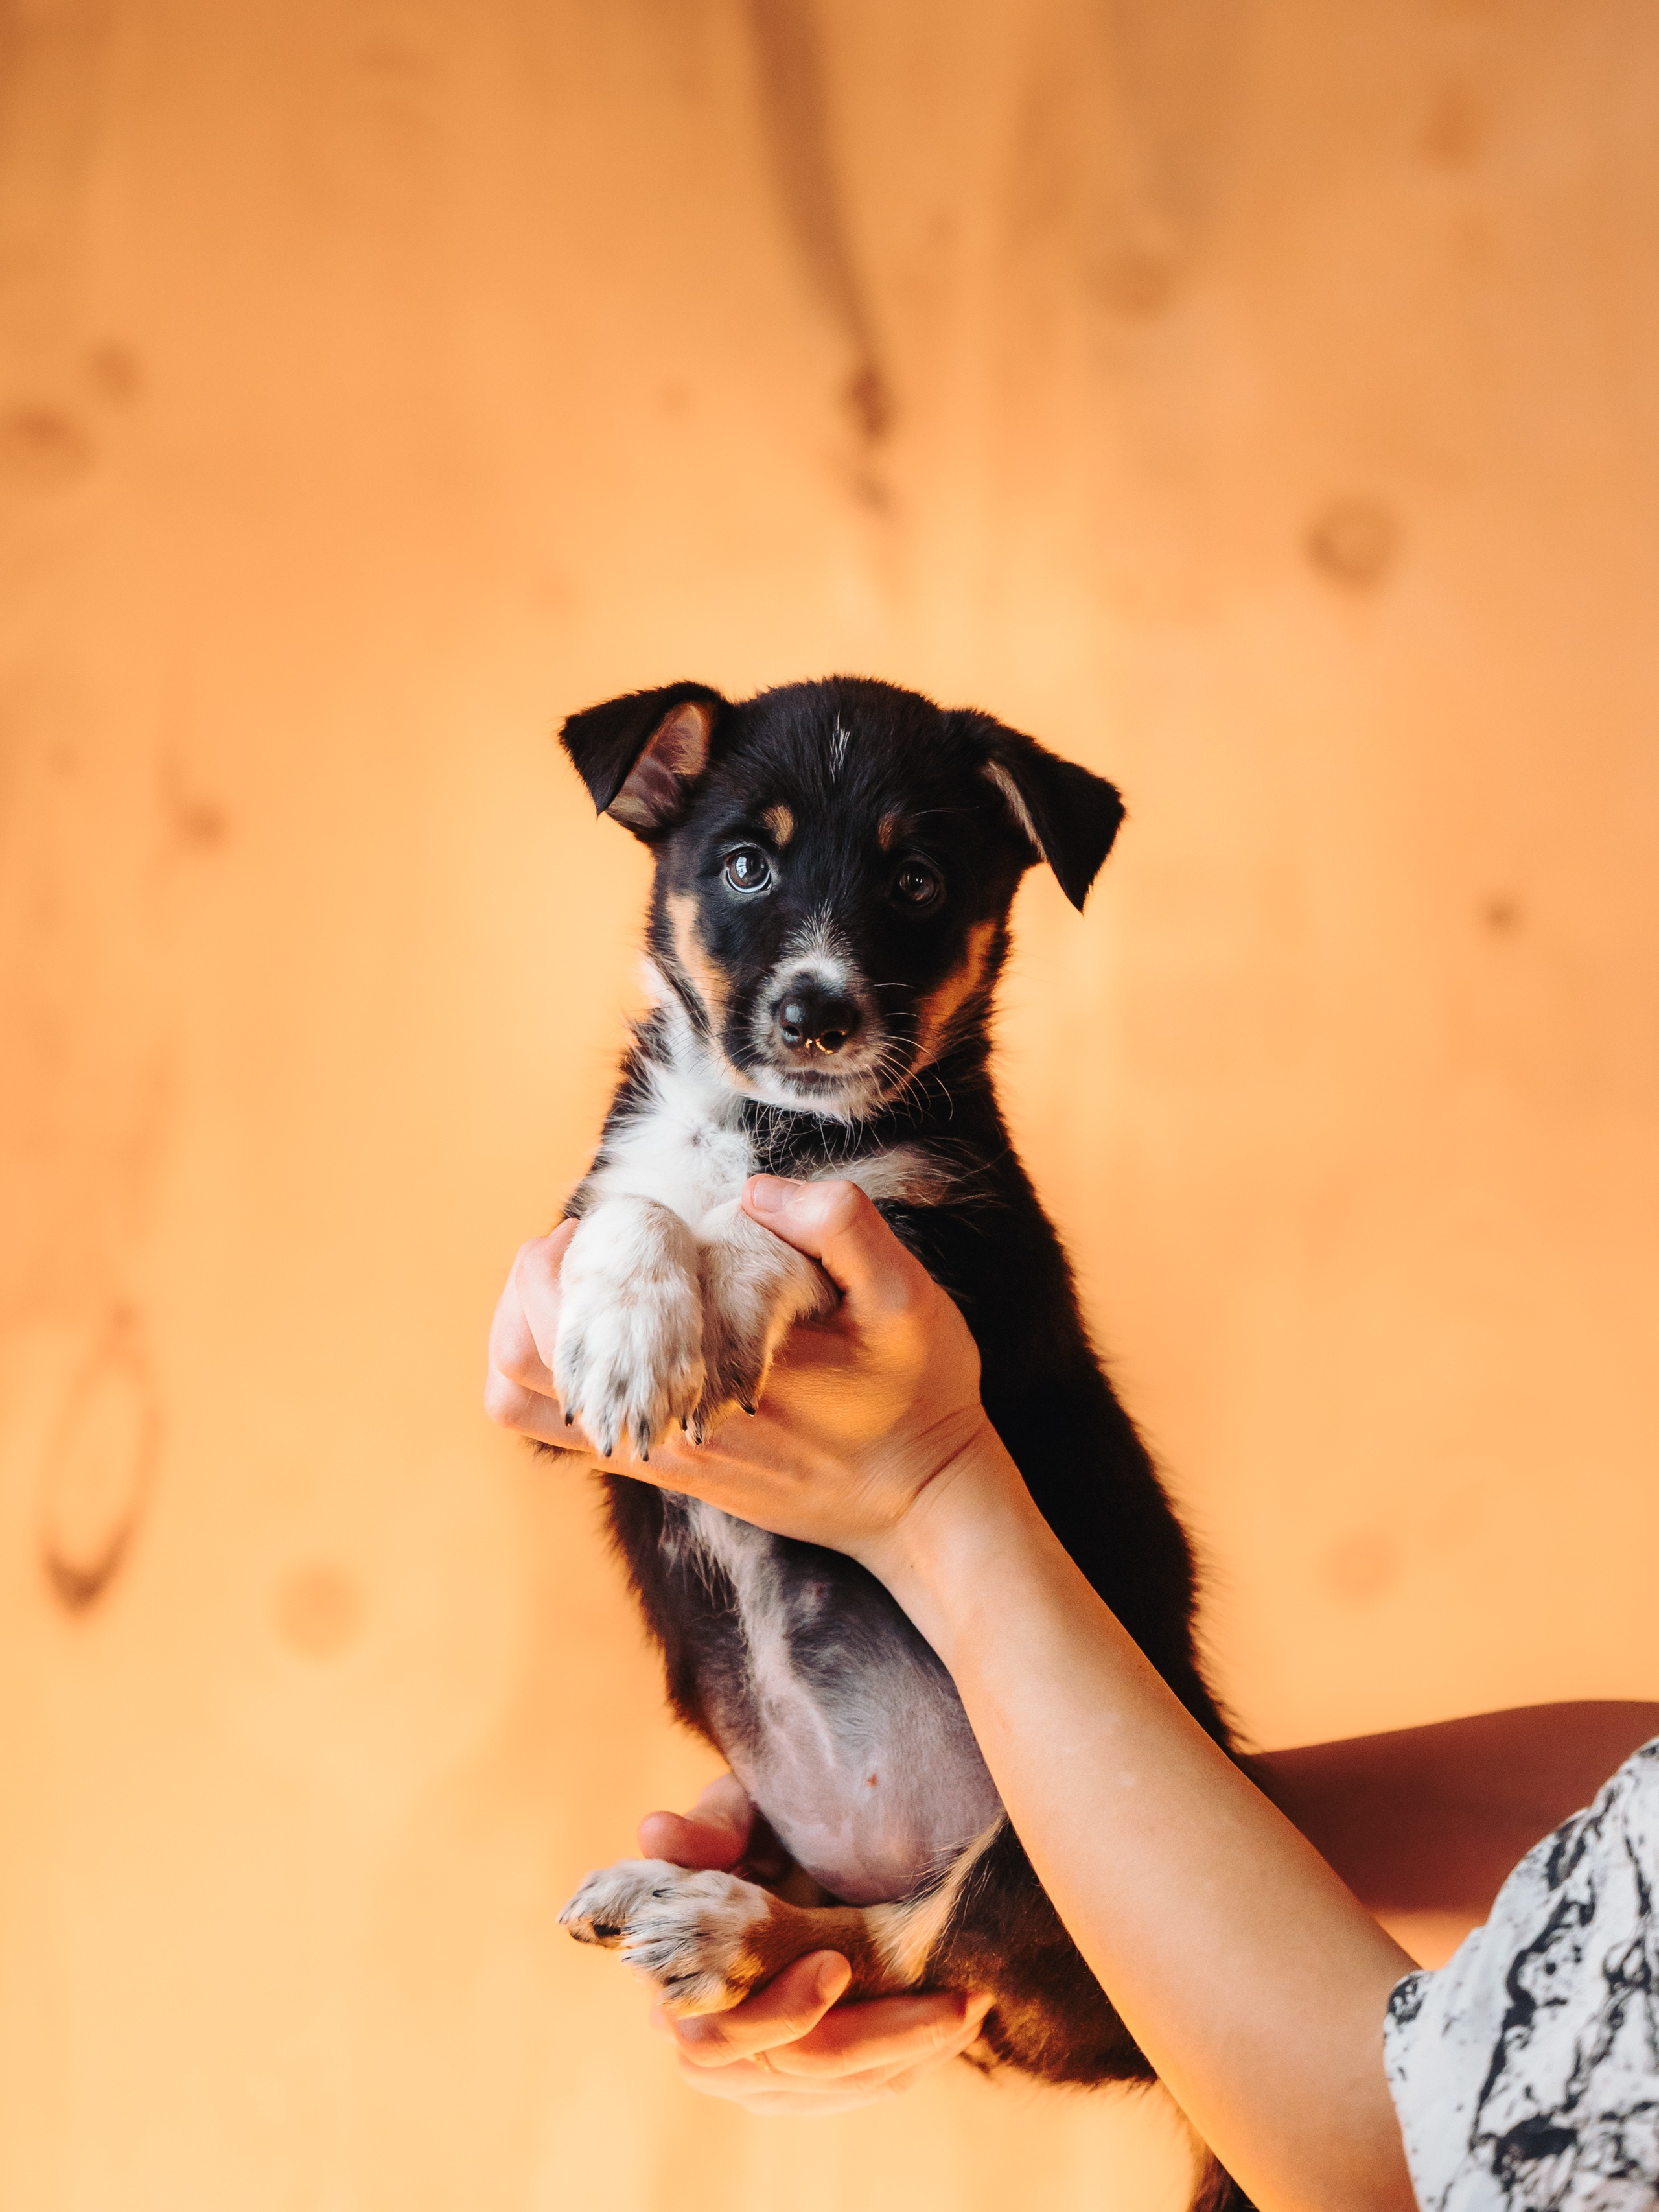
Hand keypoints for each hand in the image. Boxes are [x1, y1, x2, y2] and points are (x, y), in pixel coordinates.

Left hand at [485, 1177, 1012, 1575]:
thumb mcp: (907, 1299)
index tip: (627, 1217)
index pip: (575, 1317)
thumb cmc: (917, 1395)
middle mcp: (663, 1428)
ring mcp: (654, 1454)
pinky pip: (554, 1423)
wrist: (922, 1504)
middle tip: (591, 1235)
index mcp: (709, 1377)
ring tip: (580, 1278)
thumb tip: (755, 1193)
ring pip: (520, 1397)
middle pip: (524, 1355)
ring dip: (525, 1325)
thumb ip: (842, 1229)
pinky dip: (548, 1365)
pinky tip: (607, 1325)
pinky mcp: (659, 1467)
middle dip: (536, 1277)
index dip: (575, 1252)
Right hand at [638, 1775, 992, 2113]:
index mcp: (677, 1982)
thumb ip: (710, 1825)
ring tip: (971, 2003)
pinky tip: (959, 2022)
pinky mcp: (810, 2081)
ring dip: (908, 2053)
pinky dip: (912, 2059)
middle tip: (950, 1998)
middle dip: (870, 2038)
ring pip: (834, 2089)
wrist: (794, 1850)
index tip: (836, 1963)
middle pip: (785, 2072)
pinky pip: (862, 2089)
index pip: (712, 2035)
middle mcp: (711, 2044)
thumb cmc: (761, 1826)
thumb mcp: (741, 1812)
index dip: (775, 2011)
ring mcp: (762, 2073)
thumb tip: (656, 1832)